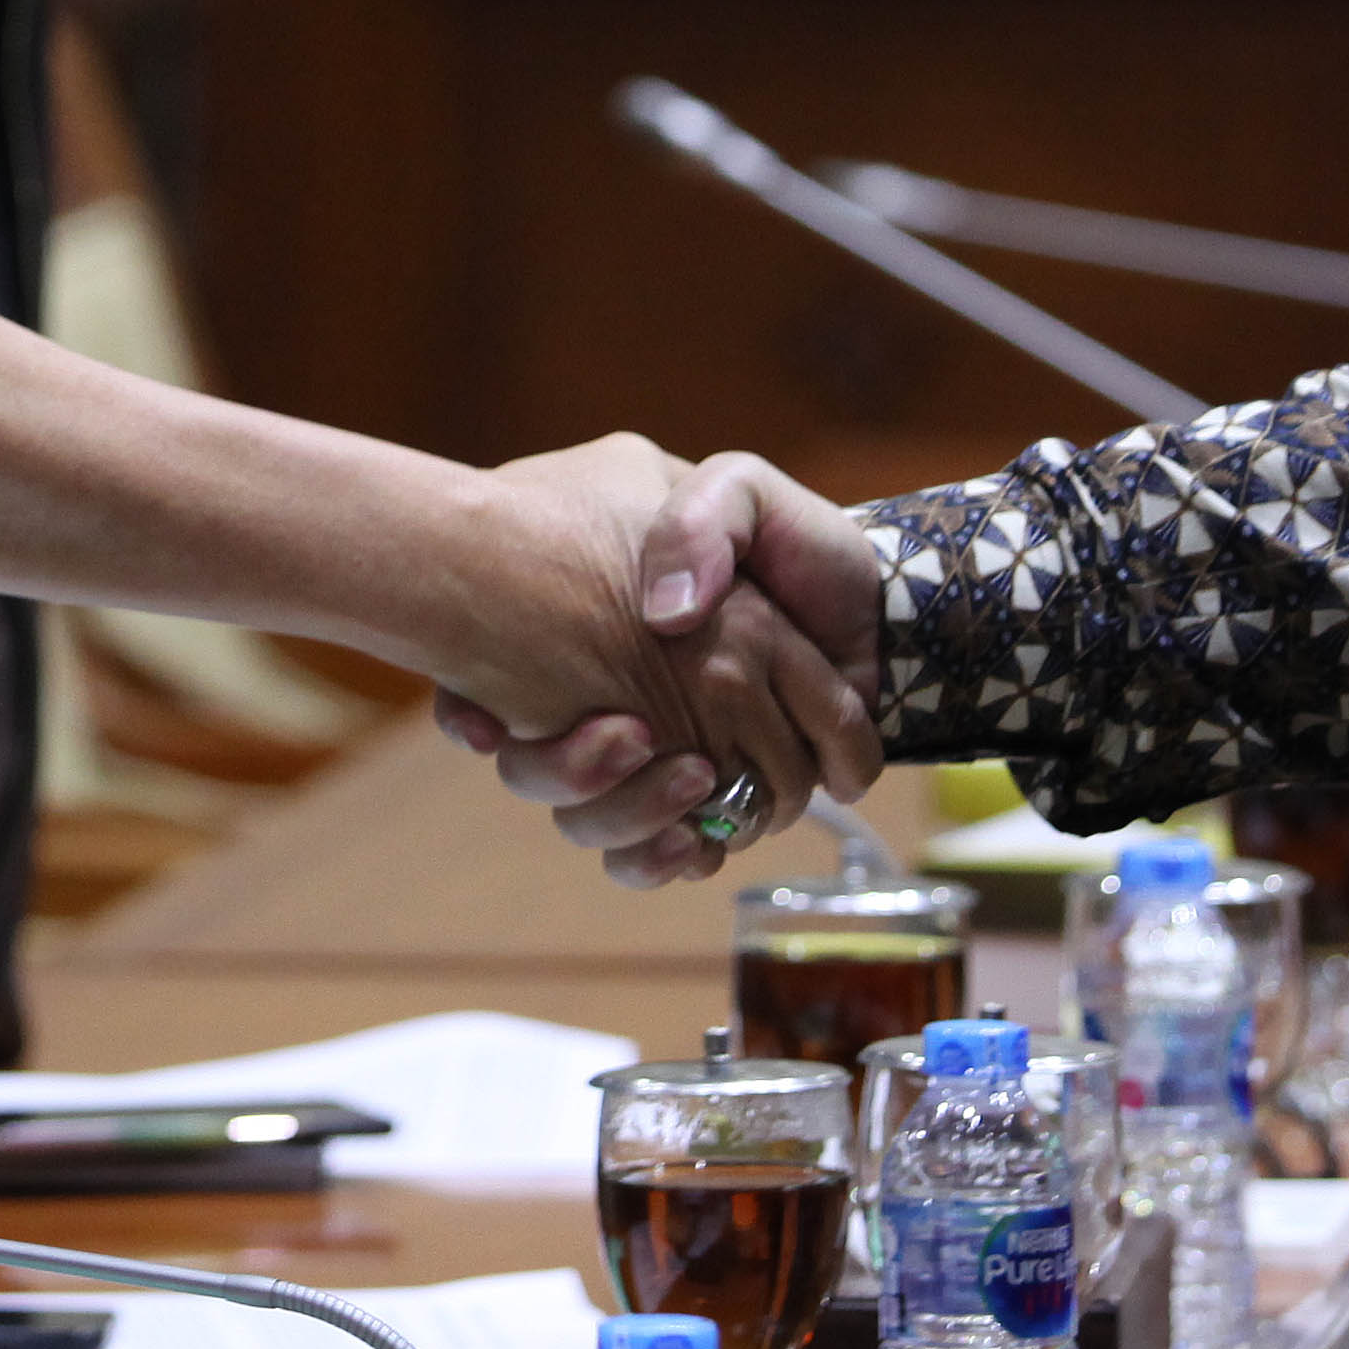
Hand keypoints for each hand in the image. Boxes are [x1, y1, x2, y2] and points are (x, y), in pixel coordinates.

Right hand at [434, 441, 880, 877]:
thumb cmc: (794, 545)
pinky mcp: (701, 804)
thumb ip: (700, 521)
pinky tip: (695, 840)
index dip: (479, 712)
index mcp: (603, 635)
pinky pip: (652, 857)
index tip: (490, 722)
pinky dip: (666, 856)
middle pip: (541, 773)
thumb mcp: (739, 491)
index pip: (498, 693)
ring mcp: (652, 757)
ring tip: (690, 780)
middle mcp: (615, 701)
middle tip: (629, 734)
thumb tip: (666, 612)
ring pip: (594, 823)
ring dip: (632, 814)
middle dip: (574, 772)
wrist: (869, 599)